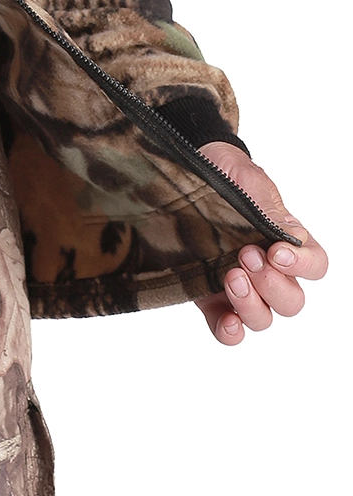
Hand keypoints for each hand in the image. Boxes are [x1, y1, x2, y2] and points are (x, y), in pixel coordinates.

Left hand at [194, 141, 327, 343]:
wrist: (182, 167)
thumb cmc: (221, 173)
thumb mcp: (245, 180)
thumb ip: (266, 206)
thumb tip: (288, 236)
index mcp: (286, 240)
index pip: (316, 265)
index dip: (304, 266)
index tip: (277, 252)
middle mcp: (268, 268)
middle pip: (291, 300)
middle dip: (271, 284)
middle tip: (246, 256)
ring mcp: (239, 283)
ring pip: (263, 317)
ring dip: (251, 305)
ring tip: (230, 276)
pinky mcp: (208, 294)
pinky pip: (227, 326)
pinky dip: (230, 331)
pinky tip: (227, 322)